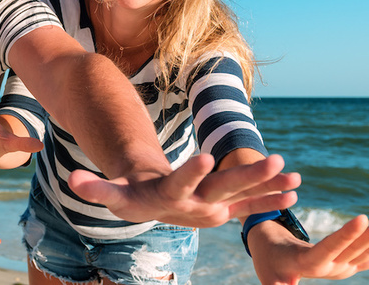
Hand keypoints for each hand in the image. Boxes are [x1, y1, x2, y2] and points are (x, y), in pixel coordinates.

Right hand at [68, 154, 300, 227]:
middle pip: (224, 189)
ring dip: (270, 186)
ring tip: (296, 178)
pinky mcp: (226, 207)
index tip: (207, 157)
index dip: (192, 172)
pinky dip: (272, 196)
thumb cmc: (131, 195)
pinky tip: (296, 190)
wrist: (151, 212)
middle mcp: (195, 205)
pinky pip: (251, 203)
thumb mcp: (114, 193)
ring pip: (244, 195)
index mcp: (169, 197)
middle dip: (250, 175)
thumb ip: (96, 188)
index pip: (181, 183)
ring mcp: (213, 208)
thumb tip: (72, 180)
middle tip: (276, 161)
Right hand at [251, 211, 368, 284]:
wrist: (276, 264)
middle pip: (358, 248)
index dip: (347, 234)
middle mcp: (334, 268)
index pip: (332, 247)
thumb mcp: (269, 274)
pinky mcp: (350, 265)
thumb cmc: (269, 262)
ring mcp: (345, 267)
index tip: (362, 217)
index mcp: (313, 265)